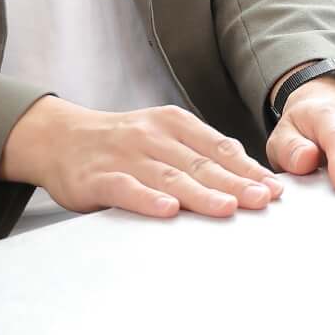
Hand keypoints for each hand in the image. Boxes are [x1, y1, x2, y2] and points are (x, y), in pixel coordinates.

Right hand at [2, 96, 283, 219]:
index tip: (275, 188)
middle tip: (263, 200)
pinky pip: (127, 188)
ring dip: (201, 194)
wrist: (60, 138)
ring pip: (170, 176)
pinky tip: (168, 210)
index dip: (248, 169)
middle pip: (201, 164)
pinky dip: (148, 199)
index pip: (219, 148)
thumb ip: (200, 152)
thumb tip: (248, 173)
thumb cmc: (122, 144)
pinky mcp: (98, 177)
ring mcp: (125, 156)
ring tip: (228, 208)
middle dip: (236, 183)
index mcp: (174, 123)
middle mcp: (153, 136)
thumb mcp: (163, 136)